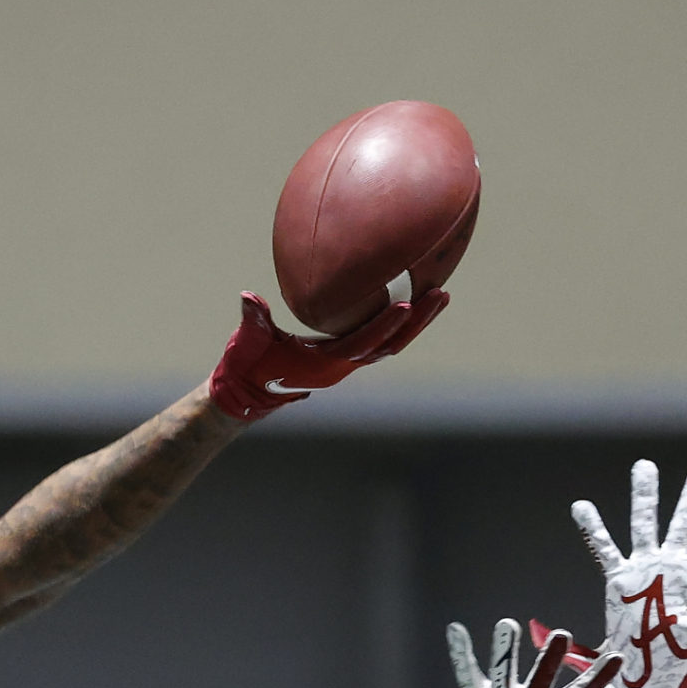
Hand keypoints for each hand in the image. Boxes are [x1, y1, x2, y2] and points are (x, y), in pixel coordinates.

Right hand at [208, 289, 448, 422]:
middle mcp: (341, 367)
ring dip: (416, 323)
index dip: (384, 325)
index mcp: (323, 363)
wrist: (245, 393)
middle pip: (389, 345)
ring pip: (390, 344)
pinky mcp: (344, 358)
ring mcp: (345, 364)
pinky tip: (413, 302)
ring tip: (439, 295)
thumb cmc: (246, 368)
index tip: (406, 305)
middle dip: (417, 321)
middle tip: (441, 294)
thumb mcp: (249, 342)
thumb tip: (248, 297)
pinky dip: (398, 324)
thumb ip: (253, 319)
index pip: (362, 343)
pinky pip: (380, 340)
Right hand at [570, 455, 686, 687]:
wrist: (646, 667)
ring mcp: (645, 567)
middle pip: (685, 519)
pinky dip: (593, 528)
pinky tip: (582, 506)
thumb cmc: (682, 652)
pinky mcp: (619, 578)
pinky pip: (604, 548)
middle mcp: (673, 564)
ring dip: (645, 496)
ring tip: (644, 466)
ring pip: (645, 523)